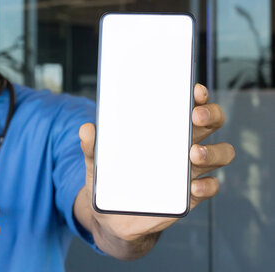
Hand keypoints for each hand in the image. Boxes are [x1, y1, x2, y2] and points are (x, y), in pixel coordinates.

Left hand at [75, 83, 234, 259]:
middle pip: (213, 122)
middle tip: (194, 118)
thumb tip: (86, 129)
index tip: (194, 91)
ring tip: (193, 154)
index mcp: (164, 129)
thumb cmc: (110, 179)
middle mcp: (183, 144)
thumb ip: (92, 145)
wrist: (112, 216)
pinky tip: (192, 187)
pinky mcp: (190, 195)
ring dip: (212, 151)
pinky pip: (210, 187)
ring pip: (221, 153)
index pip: (189, 104)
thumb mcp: (97, 161)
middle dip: (211, 115)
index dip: (198, 95)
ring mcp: (190, 170)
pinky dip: (206, 186)